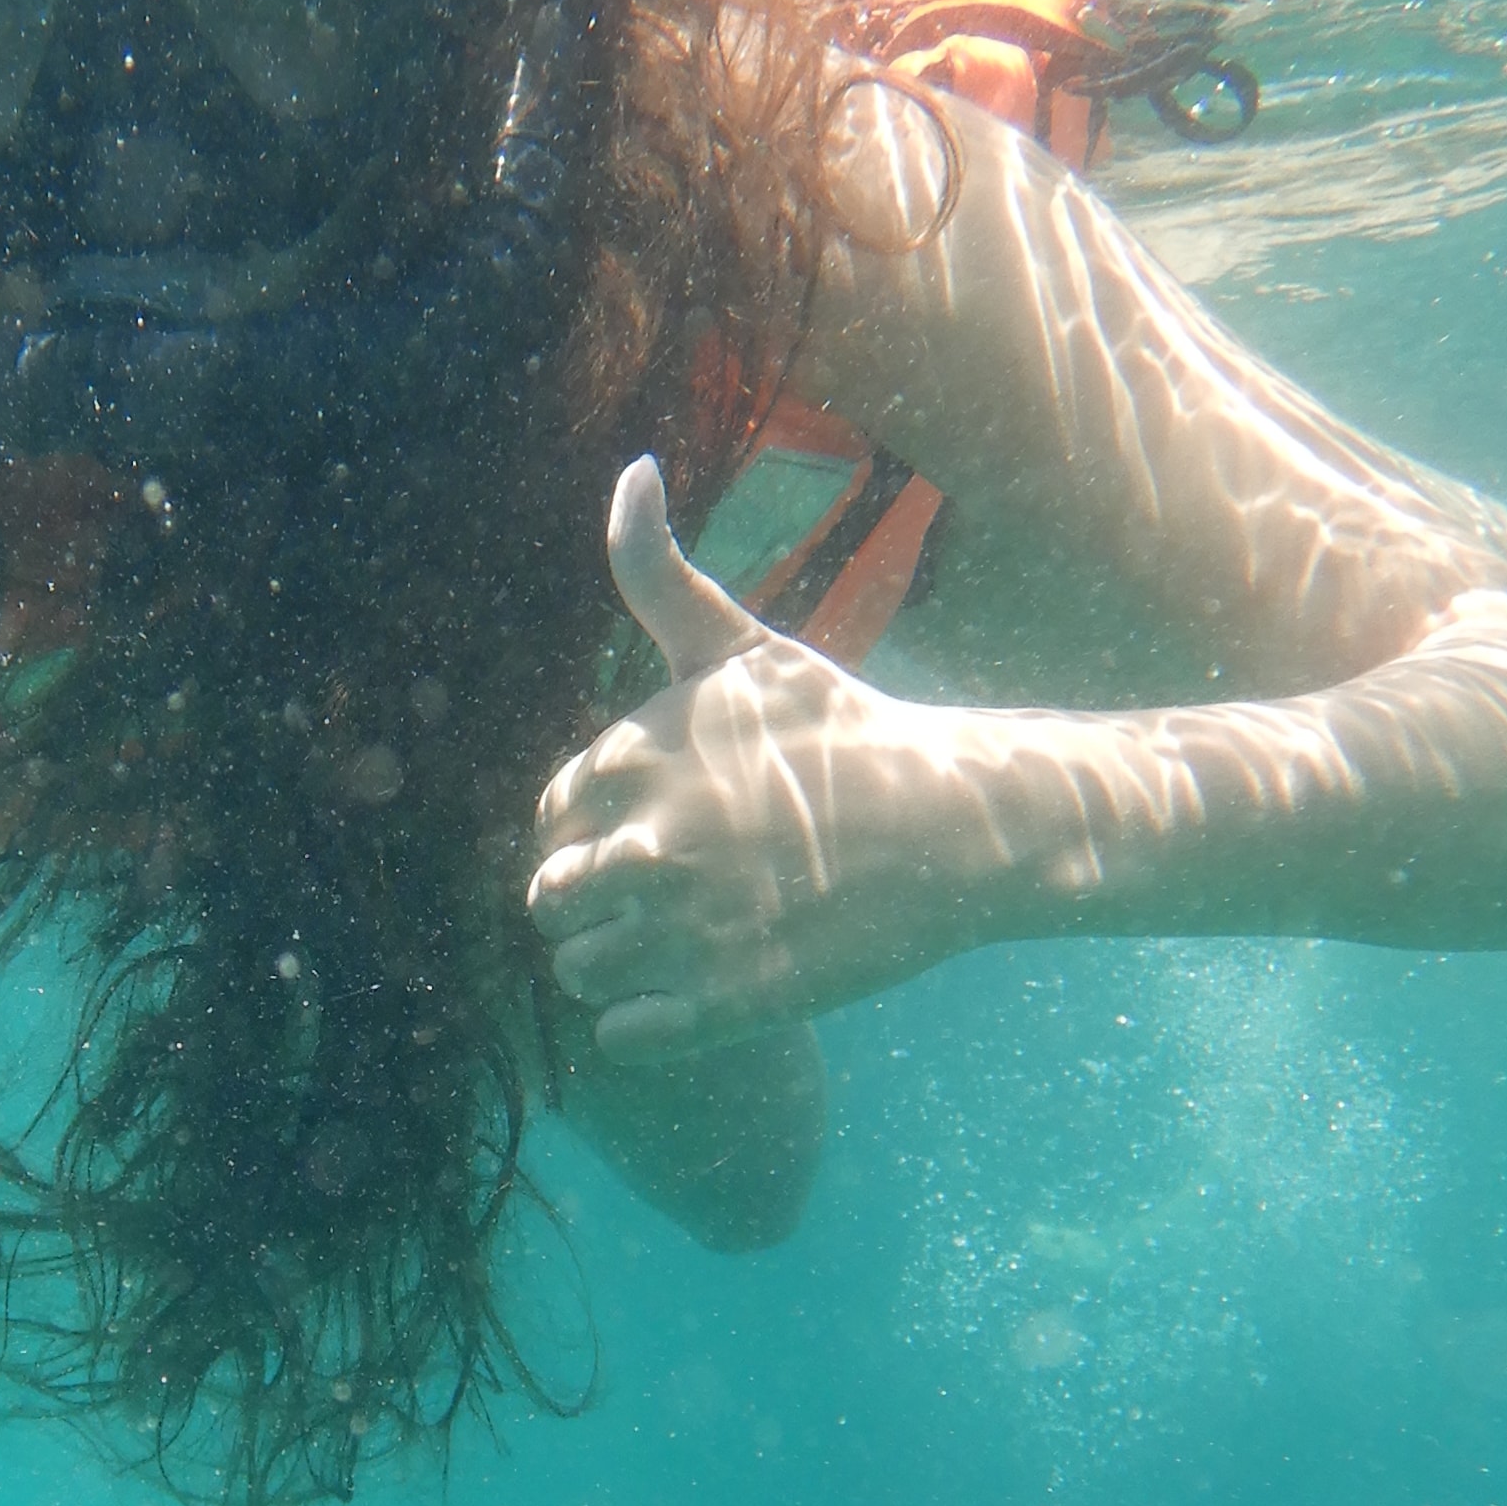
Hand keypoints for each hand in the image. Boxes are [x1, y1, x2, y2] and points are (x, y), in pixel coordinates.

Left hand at [529, 460, 1000, 1057]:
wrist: (957, 826)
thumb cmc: (847, 732)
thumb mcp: (742, 647)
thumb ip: (657, 571)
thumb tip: (630, 468)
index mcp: (626, 761)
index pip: (549, 820)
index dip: (596, 829)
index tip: (661, 826)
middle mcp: (641, 845)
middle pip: (551, 903)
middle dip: (597, 903)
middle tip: (675, 893)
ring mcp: (680, 930)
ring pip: (577, 972)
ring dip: (619, 966)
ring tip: (692, 940)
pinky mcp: (720, 1006)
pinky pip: (621, 1037)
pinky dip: (647, 1025)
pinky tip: (704, 989)